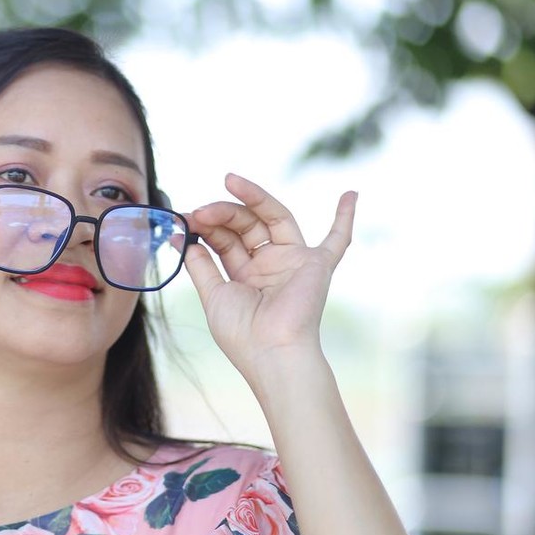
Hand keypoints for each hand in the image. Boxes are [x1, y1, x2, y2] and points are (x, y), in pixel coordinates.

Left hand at [182, 173, 356, 381]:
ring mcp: (293, 262)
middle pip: (245, 225)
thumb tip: (183, 238)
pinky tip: (351, 194)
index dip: (205, 227)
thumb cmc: (242, 332)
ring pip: (272, 218)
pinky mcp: (317, 265)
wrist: (271, 352)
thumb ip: (201, 266)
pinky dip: (345, 218)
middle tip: (200, 210)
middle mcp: (269, 265)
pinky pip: (337, 240)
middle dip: (222, 213)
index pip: (224, 239)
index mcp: (244, 275)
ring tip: (229, 182)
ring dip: (251, 198)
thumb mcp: (213, 295)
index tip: (186, 219)